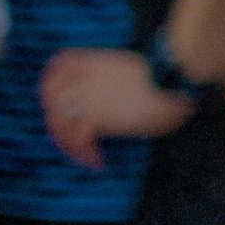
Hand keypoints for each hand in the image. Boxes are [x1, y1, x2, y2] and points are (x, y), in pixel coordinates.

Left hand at [39, 48, 194, 168]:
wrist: (174, 80)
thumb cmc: (166, 80)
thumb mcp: (135, 72)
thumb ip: (116, 81)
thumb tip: (116, 99)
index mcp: (97, 63)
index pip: (60, 64)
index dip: (52, 81)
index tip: (57, 99)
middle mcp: (87, 78)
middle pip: (51, 95)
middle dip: (55, 118)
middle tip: (68, 138)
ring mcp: (90, 97)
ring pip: (59, 119)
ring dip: (67, 142)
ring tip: (84, 156)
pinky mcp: (99, 116)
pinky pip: (78, 137)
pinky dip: (84, 153)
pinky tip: (98, 161)